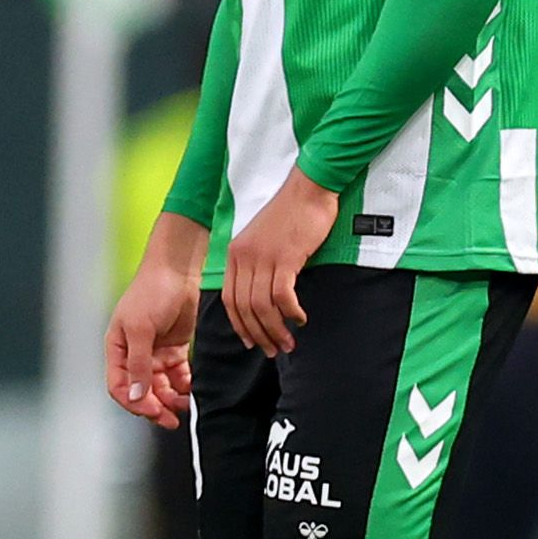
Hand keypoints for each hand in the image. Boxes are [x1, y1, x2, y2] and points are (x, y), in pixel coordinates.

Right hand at [105, 255, 199, 426]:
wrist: (177, 270)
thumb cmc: (151, 292)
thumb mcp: (141, 329)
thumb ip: (139, 365)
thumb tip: (136, 397)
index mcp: (117, 349)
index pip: (119, 387)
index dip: (134, 403)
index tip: (153, 411)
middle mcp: (134, 354)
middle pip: (141, 391)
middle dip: (155, 407)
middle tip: (172, 419)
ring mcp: (154, 352)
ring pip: (160, 387)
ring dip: (171, 398)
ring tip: (184, 403)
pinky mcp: (174, 349)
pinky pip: (177, 376)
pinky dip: (183, 385)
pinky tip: (191, 388)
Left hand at [223, 175, 334, 354]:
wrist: (308, 188)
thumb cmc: (290, 215)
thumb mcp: (262, 240)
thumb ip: (257, 264)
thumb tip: (262, 298)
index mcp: (235, 253)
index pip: (229, 300)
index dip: (240, 325)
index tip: (251, 341)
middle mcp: (244, 257)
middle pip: (244, 308)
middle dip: (258, 335)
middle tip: (274, 350)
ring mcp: (263, 257)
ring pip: (262, 307)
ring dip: (276, 330)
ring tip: (289, 342)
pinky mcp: (285, 257)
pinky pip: (282, 296)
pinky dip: (291, 312)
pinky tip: (300, 319)